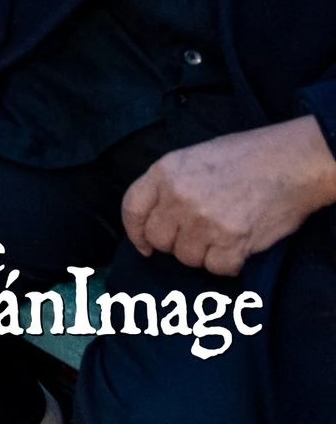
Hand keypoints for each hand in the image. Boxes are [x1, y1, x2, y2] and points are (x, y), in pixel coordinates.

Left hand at [122, 117, 335, 276]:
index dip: (135, 231)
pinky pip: (217, 268)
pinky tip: (238, 247)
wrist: (290, 163)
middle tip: (196, 236)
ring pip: (187, 257)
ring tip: (222, 235)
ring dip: (203, 253)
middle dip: (175, 242)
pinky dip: (228, 263)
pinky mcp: (231, 242)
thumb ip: (169, 184)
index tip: (144, 244)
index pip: (132, 209)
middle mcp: (178, 198)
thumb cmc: (244, 156)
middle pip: (159, 239)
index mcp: (164, 172)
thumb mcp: (192, 158)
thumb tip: (158, 216)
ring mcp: (203, 221)